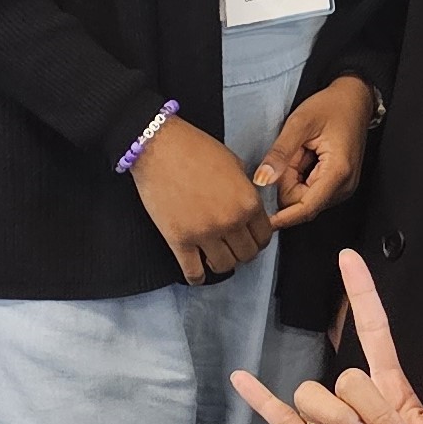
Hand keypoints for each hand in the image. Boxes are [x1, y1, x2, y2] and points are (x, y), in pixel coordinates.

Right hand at [132, 117, 272, 281]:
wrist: (158, 146)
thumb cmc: (195, 148)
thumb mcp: (234, 163)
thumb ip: (245, 190)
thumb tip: (248, 206)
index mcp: (248, 202)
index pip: (264, 237)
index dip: (257, 239)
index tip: (249, 238)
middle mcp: (231, 222)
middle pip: (247, 255)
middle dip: (241, 252)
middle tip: (232, 246)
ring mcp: (205, 234)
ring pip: (224, 267)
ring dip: (221, 263)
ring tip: (214, 255)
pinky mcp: (179, 241)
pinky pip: (194, 272)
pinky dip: (197, 277)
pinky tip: (197, 273)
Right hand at [233, 251, 422, 423]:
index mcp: (394, 391)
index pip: (373, 332)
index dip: (362, 296)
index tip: (350, 258)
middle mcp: (358, 403)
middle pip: (350, 374)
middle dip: (377, 408)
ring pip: (318, 393)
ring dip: (344, 417)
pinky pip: (282, 418)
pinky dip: (260, 400)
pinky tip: (241, 379)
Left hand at [256, 76, 373, 228]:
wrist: (354, 100)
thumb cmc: (331, 107)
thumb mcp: (299, 123)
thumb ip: (280, 153)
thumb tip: (262, 180)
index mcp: (338, 172)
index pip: (306, 207)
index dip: (283, 217)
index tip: (263, 222)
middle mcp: (344, 186)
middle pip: (302, 202)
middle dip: (288, 181)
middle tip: (294, 152)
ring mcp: (343, 187)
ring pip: (304, 197)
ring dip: (294, 178)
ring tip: (303, 151)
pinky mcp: (338, 185)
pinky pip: (310, 191)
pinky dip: (301, 177)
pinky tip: (307, 157)